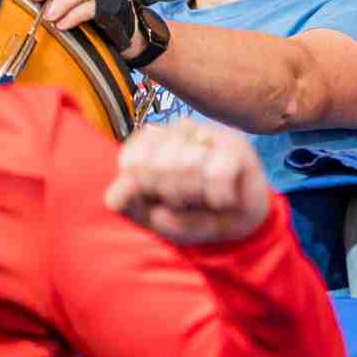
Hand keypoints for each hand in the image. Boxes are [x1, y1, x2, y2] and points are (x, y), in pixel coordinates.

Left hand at [104, 121, 271, 244]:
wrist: (237, 226)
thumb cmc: (190, 216)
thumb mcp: (153, 217)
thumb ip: (129, 205)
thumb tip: (119, 190)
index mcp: (151, 142)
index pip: (132, 159)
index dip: (142, 187)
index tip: (155, 197)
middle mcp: (179, 131)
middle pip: (159, 164)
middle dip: (171, 195)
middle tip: (185, 201)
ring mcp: (210, 135)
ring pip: (189, 164)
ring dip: (195, 196)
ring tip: (203, 200)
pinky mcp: (237, 147)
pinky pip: (217, 173)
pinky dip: (218, 197)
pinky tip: (222, 201)